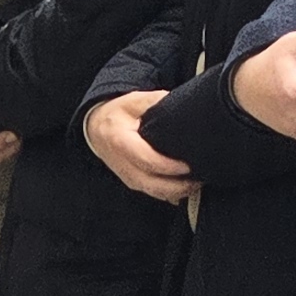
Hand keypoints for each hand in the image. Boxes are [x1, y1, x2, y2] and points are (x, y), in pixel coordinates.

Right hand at [83, 87, 193, 205]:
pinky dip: (172, 194)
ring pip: (155, 193)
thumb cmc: (117, 114)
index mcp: (121, 142)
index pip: (147, 160)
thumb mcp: (133, 101)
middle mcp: (122, 165)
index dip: (169, 166)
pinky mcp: (133, 183)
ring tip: (196, 182)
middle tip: (199, 179)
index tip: (188, 165)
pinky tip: (186, 185)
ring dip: (177, 192)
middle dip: (178, 186)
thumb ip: (155, 101)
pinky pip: (155, 194)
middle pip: (152, 185)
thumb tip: (179, 102)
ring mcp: (127, 177)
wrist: (96, 129)